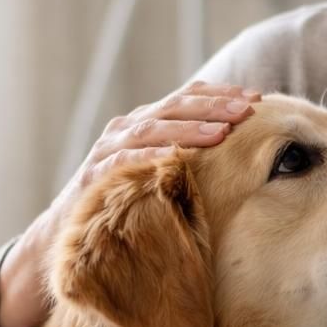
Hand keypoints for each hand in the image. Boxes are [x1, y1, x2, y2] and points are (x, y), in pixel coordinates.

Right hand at [0, 82, 261, 326]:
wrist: (69, 232)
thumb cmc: (124, 201)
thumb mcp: (158, 172)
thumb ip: (186, 154)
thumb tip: (236, 146)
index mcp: (143, 122)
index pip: (185, 97)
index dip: (220, 94)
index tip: (257, 96)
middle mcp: (125, 128)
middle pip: (173, 107)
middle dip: (213, 106)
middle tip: (247, 109)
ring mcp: (108, 149)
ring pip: (152, 129)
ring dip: (189, 129)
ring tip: (221, 132)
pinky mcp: (95, 175)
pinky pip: (125, 161)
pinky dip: (150, 156)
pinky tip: (175, 157)